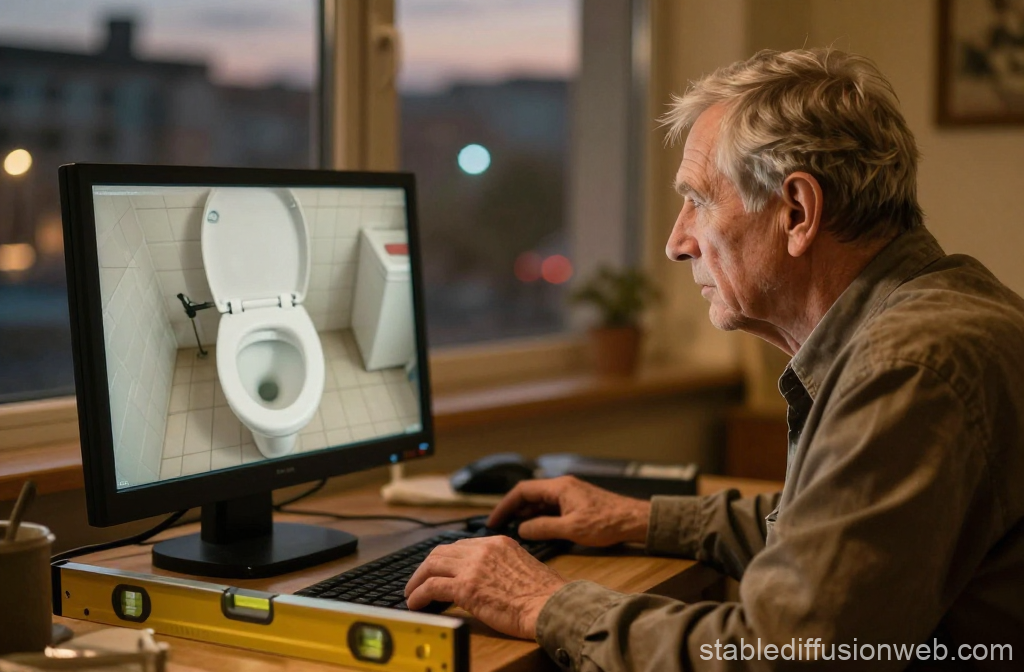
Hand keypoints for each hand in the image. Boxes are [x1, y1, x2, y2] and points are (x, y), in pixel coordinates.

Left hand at [404, 536, 566, 638]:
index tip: (438, 569)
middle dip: (426, 566)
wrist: (551, 605)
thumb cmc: (544, 594)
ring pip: (431, 565)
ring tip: (411, 593)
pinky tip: (415, 603)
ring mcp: (473, 567)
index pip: (461, 545)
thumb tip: (487, 578)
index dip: (445, 558)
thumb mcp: (522, 566)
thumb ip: (501, 565)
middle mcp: (483, 549)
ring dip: (417, 579)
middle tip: (419, 580)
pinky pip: (431, 587)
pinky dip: (418, 595)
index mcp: (497, 542)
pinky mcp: (466, 587)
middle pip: (442, 551)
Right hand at [488, 476, 650, 546]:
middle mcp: (562, 486)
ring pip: (540, 502)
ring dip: (525, 515)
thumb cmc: (606, 523)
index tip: (493, 521)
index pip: (522, 491)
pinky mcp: (576, 503)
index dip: (504, 505)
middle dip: (512, 510)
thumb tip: (521, 530)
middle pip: (529, 495)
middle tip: (498, 528)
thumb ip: (544, 528)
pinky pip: (551, 507)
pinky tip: (535, 530)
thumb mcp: (571, 529)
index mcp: (559, 487)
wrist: (634, 520)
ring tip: (511, 531)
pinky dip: (539, 517)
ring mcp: (569, 494)